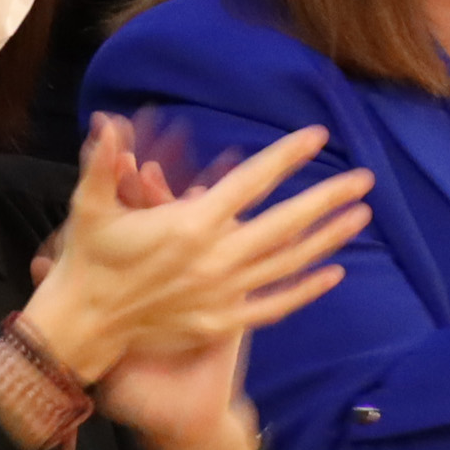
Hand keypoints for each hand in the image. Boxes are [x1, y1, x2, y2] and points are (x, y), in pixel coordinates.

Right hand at [26, 118, 372, 382]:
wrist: (84, 326)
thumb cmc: (88, 260)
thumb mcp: (91, 206)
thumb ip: (104, 162)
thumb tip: (110, 123)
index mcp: (191, 224)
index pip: (252, 183)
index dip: (287, 157)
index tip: (318, 137)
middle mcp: (216, 258)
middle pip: (286, 222)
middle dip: (328, 198)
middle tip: (366, 179)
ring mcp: (224, 293)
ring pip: (289, 263)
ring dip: (329, 239)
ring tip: (362, 217)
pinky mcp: (222, 322)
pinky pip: (274, 305)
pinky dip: (306, 290)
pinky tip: (334, 274)